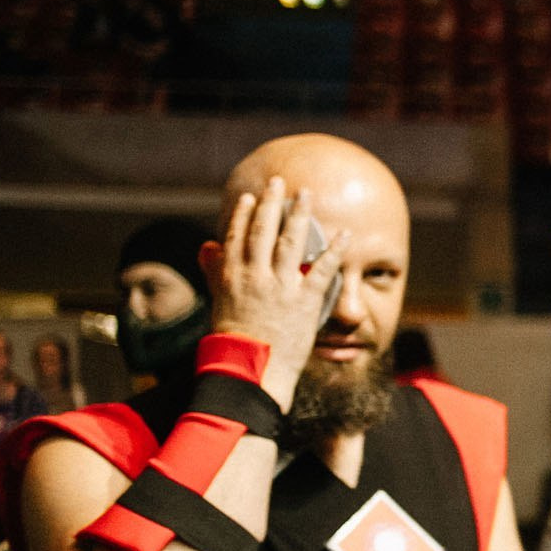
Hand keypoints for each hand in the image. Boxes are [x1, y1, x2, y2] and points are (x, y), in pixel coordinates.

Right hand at [199, 177, 345, 408]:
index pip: (237, 236)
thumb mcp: (217, 301)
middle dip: (272, 203)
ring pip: (291, 241)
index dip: (246, 215)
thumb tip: (205, 247)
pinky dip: (335, 249)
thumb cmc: (231, 340)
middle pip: (264, 230)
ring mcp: (280, 286)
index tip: (252, 197)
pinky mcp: (305, 301)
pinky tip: (345, 234)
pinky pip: (323, 269)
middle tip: (280, 182)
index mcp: (231, 276)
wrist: (248, 369)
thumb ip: (214, 271)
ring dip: (300, 215)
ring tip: (307, 196)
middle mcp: (255, 275)